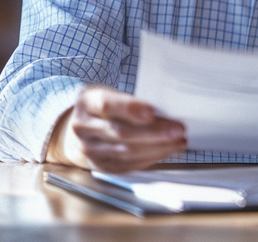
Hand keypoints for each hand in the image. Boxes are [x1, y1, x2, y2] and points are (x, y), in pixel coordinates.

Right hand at [45, 85, 186, 172]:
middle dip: (154, 132)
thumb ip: (131, 100)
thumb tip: (167, 112)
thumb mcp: (110, 92)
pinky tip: (165, 152)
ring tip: (178, 142)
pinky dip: (150, 159)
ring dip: (157, 148)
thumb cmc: (103, 106)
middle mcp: (83, 127)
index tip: (153, 112)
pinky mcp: (98, 165)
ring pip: (126, 152)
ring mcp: (88, 149)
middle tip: (178, 130)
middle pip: (121, 132)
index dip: (131, 109)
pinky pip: (126, 165)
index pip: (108, 105)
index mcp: (87, 101)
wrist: (78, 126)